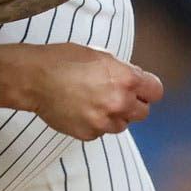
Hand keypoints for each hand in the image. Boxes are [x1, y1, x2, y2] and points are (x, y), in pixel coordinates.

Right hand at [25, 45, 162, 139]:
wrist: (34, 79)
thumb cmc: (64, 61)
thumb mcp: (100, 55)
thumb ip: (121, 70)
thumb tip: (133, 80)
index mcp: (126, 79)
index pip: (156, 92)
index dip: (148, 89)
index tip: (141, 90)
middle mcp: (119, 102)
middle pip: (143, 112)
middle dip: (133, 105)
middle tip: (116, 97)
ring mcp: (104, 121)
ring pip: (122, 125)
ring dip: (114, 117)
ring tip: (95, 103)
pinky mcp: (89, 134)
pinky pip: (101, 132)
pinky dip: (95, 124)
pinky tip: (81, 110)